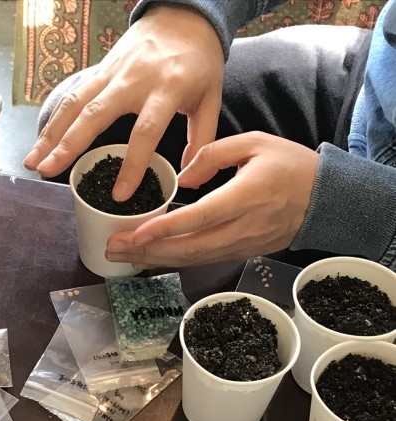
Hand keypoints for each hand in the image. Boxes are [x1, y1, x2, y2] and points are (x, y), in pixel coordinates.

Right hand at [23, 5, 223, 199]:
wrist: (184, 16)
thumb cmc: (198, 62)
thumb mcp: (210, 98)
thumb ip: (201, 140)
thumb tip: (188, 180)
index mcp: (168, 86)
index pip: (146, 130)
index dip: (133, 165)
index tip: (119, 194)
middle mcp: (134, 78)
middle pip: (95, 114)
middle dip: (69, 145)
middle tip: (48, 171)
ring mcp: (112, 71)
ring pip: (75, 103)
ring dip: (50, 133)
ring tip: (32, 162)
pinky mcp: (99, 69)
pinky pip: (72, 95)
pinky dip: (54, 120)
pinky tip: (41, 142)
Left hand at [105, 132, 319, 268]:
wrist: (325, 200)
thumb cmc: (290, 166)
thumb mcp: (255, 142)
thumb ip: (213, 154)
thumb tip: (182, 179)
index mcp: (246, 196)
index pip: (200, 218)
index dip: (165, 229)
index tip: (136, 234)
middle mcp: (242, 227)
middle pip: (188, 248)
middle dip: (146, 251)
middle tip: (112, 248)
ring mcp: (241, 246)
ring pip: (191, 260)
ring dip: (153, 260)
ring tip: (120, 256)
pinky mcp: (239, 254)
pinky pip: (200, 260)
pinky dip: (171, 260)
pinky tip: (148, 257)